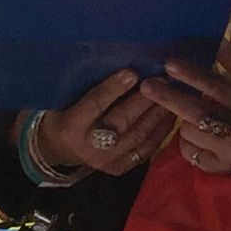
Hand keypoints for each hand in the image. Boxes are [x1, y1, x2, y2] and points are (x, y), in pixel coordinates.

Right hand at [35, 69, 171, 176]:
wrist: (58, 149)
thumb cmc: (63, 114)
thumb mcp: (65, 99)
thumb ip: (88, 87)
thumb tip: (120, 63)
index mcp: (70, 126)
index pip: (94, 105)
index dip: (113, 89)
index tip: (133, 72)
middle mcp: (89, 146)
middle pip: (121, 120)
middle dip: (145, 99)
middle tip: (163, 80)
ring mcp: (105, 160)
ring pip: (137, 135)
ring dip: (157, 114)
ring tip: (172, 94)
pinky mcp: (119, 167)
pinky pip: (144, 150)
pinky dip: (160, 132)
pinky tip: (170, 116)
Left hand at [137, 55, 230, 176]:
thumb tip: (215, 40)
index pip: (218, 87)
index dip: (192, 75)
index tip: (169, 64)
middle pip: (197, 111)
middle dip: (169, 97)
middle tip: (147, 86)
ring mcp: (230, 152)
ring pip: (189, 131)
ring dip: (185, 122)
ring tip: (197, 119)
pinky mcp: (221, 168)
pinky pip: (189, 152)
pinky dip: (188, 143)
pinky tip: (200, 138)